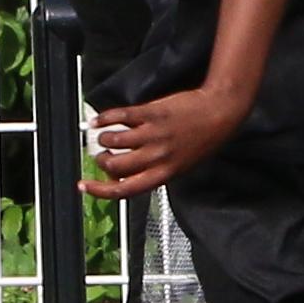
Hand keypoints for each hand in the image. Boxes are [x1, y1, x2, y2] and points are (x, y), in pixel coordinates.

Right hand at [83, 84, 249, 199]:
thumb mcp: (180, 166)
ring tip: (105, 136)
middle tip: (101, 155)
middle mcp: (156, 156)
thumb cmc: (203, 139)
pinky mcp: (151, 113)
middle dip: (101, 161)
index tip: (84, 186)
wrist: (219, 113)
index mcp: (164, 174)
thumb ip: (154, 172)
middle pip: (114, 165)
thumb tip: (126, 174)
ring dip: (103, 139)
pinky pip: (119, 116)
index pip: (125, 189)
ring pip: (113, 140)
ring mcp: (153, 133)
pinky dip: (104, 118)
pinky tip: (99, 120)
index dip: (99, 190)